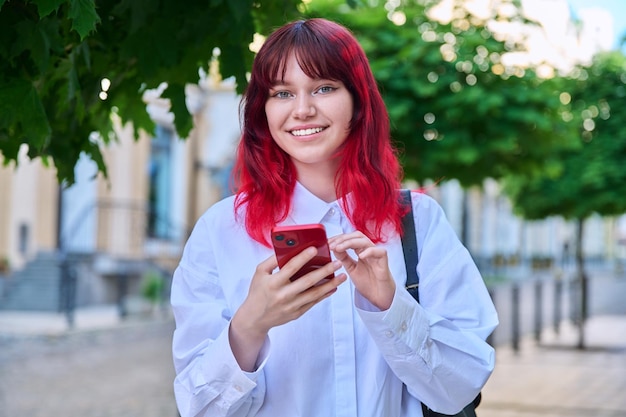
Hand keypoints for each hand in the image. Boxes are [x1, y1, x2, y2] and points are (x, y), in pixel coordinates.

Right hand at [230, 247, 345, 370]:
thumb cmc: (257, 292)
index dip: (303, 257)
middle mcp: (283, 295)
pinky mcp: (297, 313)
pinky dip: (324, 294)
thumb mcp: (259, 273)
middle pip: (307, 281)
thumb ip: (272, 260)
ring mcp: (291, 306)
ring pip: (314, 294)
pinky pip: (313, 302)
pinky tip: (333, 287)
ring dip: (330, 284)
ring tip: (342, 275)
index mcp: (273, 283)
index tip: (315, 249)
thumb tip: (288, 248)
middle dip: (325, 271)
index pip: (291, 268)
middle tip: (337, 263)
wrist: (255, 318)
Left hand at [329, 232, 395, 309]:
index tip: (327, 243)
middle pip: (356, 236)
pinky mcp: (384, 261)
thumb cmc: (368, 283)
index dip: (338, 238)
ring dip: (350, 243)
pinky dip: (369, 251)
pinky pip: (379, 251)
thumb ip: (344, 258)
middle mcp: (368, 250)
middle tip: (332, 245)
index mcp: (360, 250)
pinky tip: (360, 256)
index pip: (349, 238)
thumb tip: (334, 248)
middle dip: (342, 238)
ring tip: (339, 248)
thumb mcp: (351, 269)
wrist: (379, 297)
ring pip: (365, 241)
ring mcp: (376, 254)